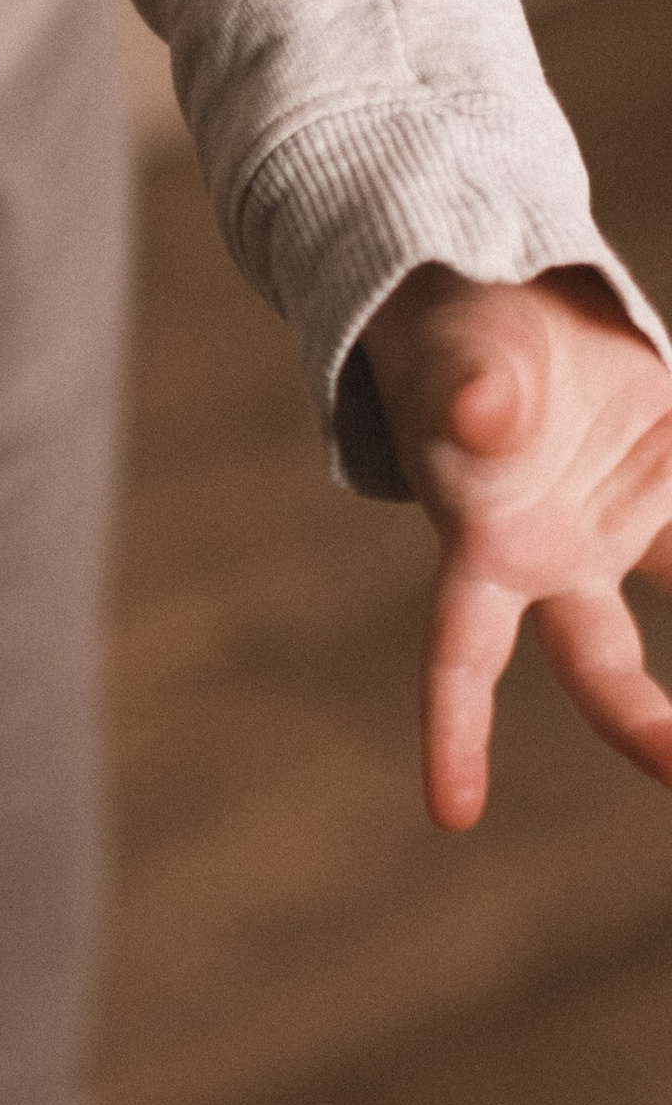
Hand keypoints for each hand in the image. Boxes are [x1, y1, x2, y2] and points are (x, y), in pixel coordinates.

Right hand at [361, 266, 671, 831]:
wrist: (505, 291)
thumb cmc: (455, 342)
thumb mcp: (456, 362)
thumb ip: (471, 395)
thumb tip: (487, 416)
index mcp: (484, 552)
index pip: (459, 661)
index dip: (454, 735)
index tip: (452, 813)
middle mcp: (560, 560)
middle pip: (606, 677)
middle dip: (651, 733)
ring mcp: (626, 524)